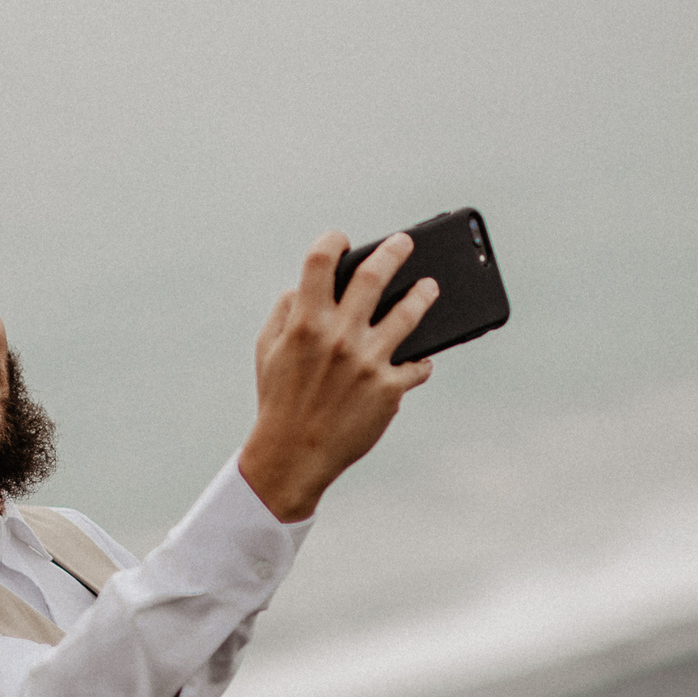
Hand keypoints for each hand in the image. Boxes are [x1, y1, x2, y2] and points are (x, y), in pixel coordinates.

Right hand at [236, 230, 437, 521]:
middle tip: (405, 243)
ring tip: (430, 287)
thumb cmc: (279, 400)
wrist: (294, 456)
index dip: (334, 241)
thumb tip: (304, 286)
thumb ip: (285, 312)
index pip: (321, 261)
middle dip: (395, 251)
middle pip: (375, 275)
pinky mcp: (389, 390)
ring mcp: (368, 362)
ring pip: (409, 313)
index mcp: (305, 323)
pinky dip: (420, 360)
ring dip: (423, 294)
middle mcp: (339, 337)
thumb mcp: (267, 351)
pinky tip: (420, 359)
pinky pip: (418, 365)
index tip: (343, 240)